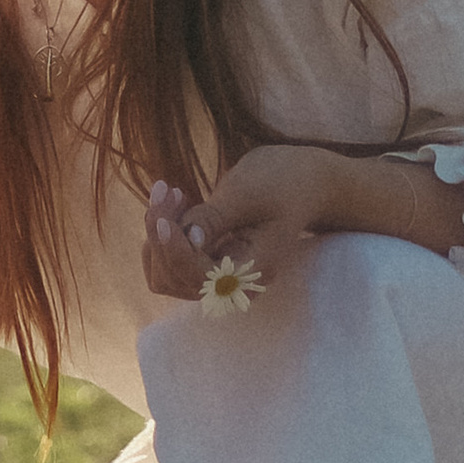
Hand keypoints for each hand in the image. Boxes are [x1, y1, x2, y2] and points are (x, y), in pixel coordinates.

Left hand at [142, 145, 463, 299]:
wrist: (306, 180)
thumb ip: (217, 218)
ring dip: (158, 235)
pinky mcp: (208, 261)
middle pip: (176, 279)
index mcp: (253, 269)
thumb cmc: (285, 181)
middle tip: (167, 189)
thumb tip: (186, 239)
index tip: (161, 217)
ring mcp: (219, 274)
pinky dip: (163, 233)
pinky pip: (169, 261)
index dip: (174, 251)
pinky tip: (177, 201)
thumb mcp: (250, 193)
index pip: (199, 277)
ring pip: (166, 273)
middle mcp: (234, 282)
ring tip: (172, 193)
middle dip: (161, 237)